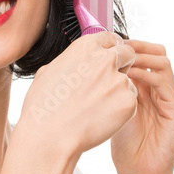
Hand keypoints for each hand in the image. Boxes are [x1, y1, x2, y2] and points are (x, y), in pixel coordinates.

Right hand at [19, 31, 137, 157]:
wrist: (50, 135)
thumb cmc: (43, 107)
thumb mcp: (48, 72)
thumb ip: (71, 61)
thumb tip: (76, 62)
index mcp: (86, 47)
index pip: (110, 38)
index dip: (111, 49)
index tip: (110, 58)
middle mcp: (105, 59)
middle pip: (127, 54)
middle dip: (123, 65)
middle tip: (109, 83)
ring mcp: (119, 80)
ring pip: (128, 82)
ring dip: (118, 92)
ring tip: (95, 109)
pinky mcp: (129, 101)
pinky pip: (130, 102)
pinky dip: (120, 110)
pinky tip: (100, 119)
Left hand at [109, 40, 173, 173]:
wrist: (137, 172)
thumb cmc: (124, 145)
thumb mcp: (113, 110)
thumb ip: (110, 90)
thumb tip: (91, 68)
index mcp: (146, 88)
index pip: (144, 56)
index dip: (129, 47)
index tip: (111, 42)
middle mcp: (161, 90)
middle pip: (158, 54)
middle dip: (138, 46)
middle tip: (119, 46)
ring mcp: (170, 99)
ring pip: (163, 64)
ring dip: (143, 57)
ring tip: (124, 58)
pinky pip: (164, 85)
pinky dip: (147, 76)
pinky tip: (129, 77)